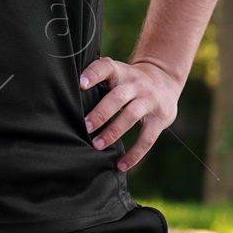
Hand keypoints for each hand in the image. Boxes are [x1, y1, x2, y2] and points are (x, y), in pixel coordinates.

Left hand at [80, 57, 181, 171]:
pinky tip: (121, 165)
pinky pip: (147, 138)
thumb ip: (99, 82)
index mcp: (121, 72)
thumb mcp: (118, 74)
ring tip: (97, 146)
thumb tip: (67, 98)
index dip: (94, 74)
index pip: (106, 67)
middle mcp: (136, 84)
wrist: (165, 79)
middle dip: (101, 112)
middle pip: (118, 97)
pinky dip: (134, 154)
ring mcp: (149, 101)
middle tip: (85, 127)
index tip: (81, 84)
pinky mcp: (160, 119)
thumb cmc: (129, 81)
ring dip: (113, 132)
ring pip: (131, 116)